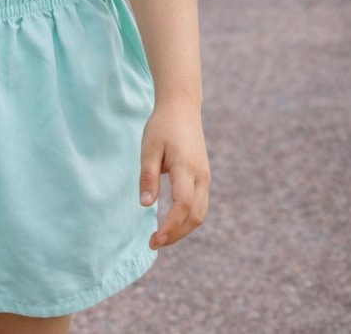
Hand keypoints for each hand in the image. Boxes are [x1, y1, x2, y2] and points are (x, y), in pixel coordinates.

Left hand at [139, 102, 209, 250]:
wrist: (182, 107)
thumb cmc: (162, 126)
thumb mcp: (149, 148)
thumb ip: (148, 177)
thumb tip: (145, 205)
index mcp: (186, 167)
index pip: (183, 205)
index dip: (170, 226)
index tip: (155, 239)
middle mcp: (201, 176)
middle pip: (195, 215)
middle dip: (176, 234)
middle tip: (154, 242)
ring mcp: (205, 176)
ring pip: (200, 213)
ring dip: (183, 229)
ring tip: (161, 236)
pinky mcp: (203, 176)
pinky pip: (200, 204)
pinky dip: (187, 218)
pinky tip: (171, 221)